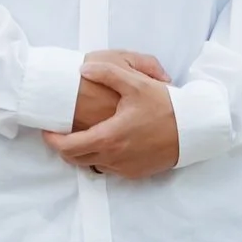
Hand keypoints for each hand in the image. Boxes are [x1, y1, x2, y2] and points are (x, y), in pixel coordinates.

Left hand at [46, 51, 179, 180]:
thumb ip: (108, 73)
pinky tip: (107, 142)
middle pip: (76, 159)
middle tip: (60, 134)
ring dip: (83, 153)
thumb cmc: (166, 106)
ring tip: (83, 135)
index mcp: (109, 137)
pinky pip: (110, 168)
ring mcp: (125, 168)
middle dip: (64, 148)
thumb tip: (83, 68)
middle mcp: (114, 157)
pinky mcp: (136, 173)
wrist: (195, 130)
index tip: (47, 132)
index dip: (53, 141)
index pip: (69, 147)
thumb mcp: (137, 84)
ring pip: (93, 164)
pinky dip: (102, 158)